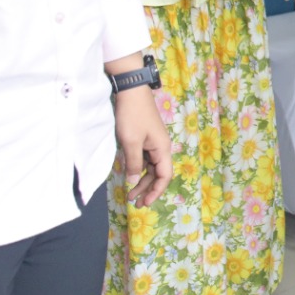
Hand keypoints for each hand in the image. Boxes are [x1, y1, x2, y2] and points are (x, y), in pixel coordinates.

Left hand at [113, 89, 173, 205]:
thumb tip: (133, 181)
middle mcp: (161, 147)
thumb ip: (133, 163)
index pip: (165, 175)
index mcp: (162, 149)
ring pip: (151, 167)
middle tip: (135, 202)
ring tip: (130, 193)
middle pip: (158, 173)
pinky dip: (138, 169)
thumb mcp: (131, 142)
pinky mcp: (146, 138)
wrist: (131, 92)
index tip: (145, 202)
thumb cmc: (133, 116)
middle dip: (148, 188)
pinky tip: (130, 175)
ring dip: (141, 180)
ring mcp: (153, 143)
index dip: (156, 191)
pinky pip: (145, 159)